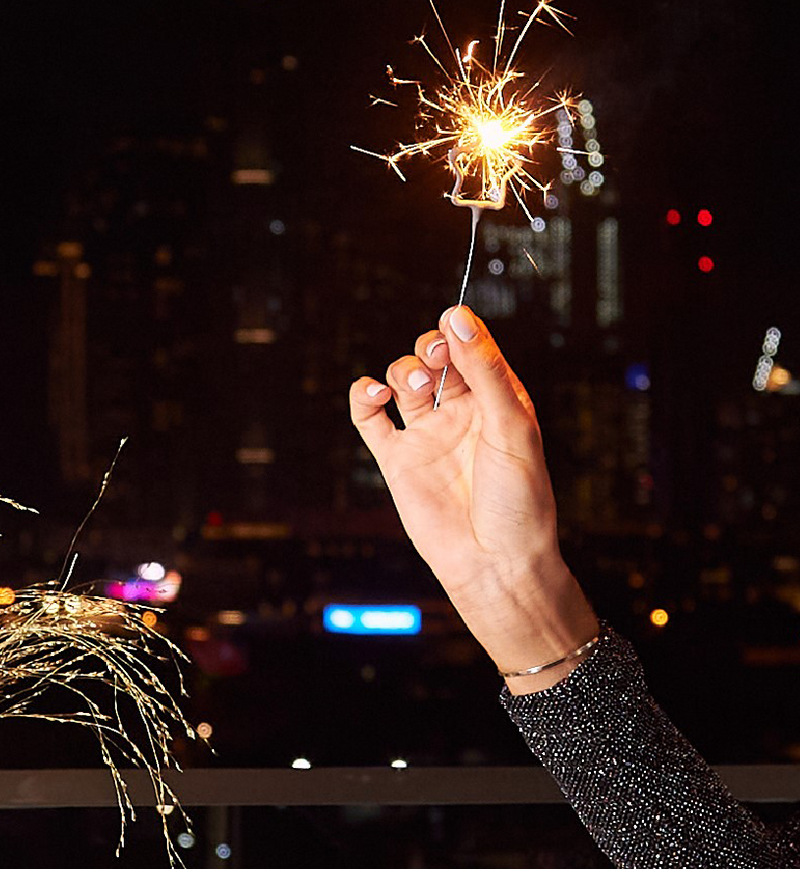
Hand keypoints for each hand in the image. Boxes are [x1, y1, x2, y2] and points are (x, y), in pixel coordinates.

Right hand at [350, 306, 597, 691]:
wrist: (495, 565)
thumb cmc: (520, 501)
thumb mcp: (512, 427)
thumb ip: (485, 371)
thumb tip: (457, 318)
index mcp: (496, 402)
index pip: (473, 350)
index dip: (459, 331)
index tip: (451, 322)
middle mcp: (460, 413)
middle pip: (433, 358)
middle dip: (429, 347)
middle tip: (434, 358)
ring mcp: (426, 435)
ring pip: (401, 380)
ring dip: (402, 370)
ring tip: (412, 388)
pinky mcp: (397, 460)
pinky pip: (369, 418)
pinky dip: (363, 396)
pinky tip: (374, 393)